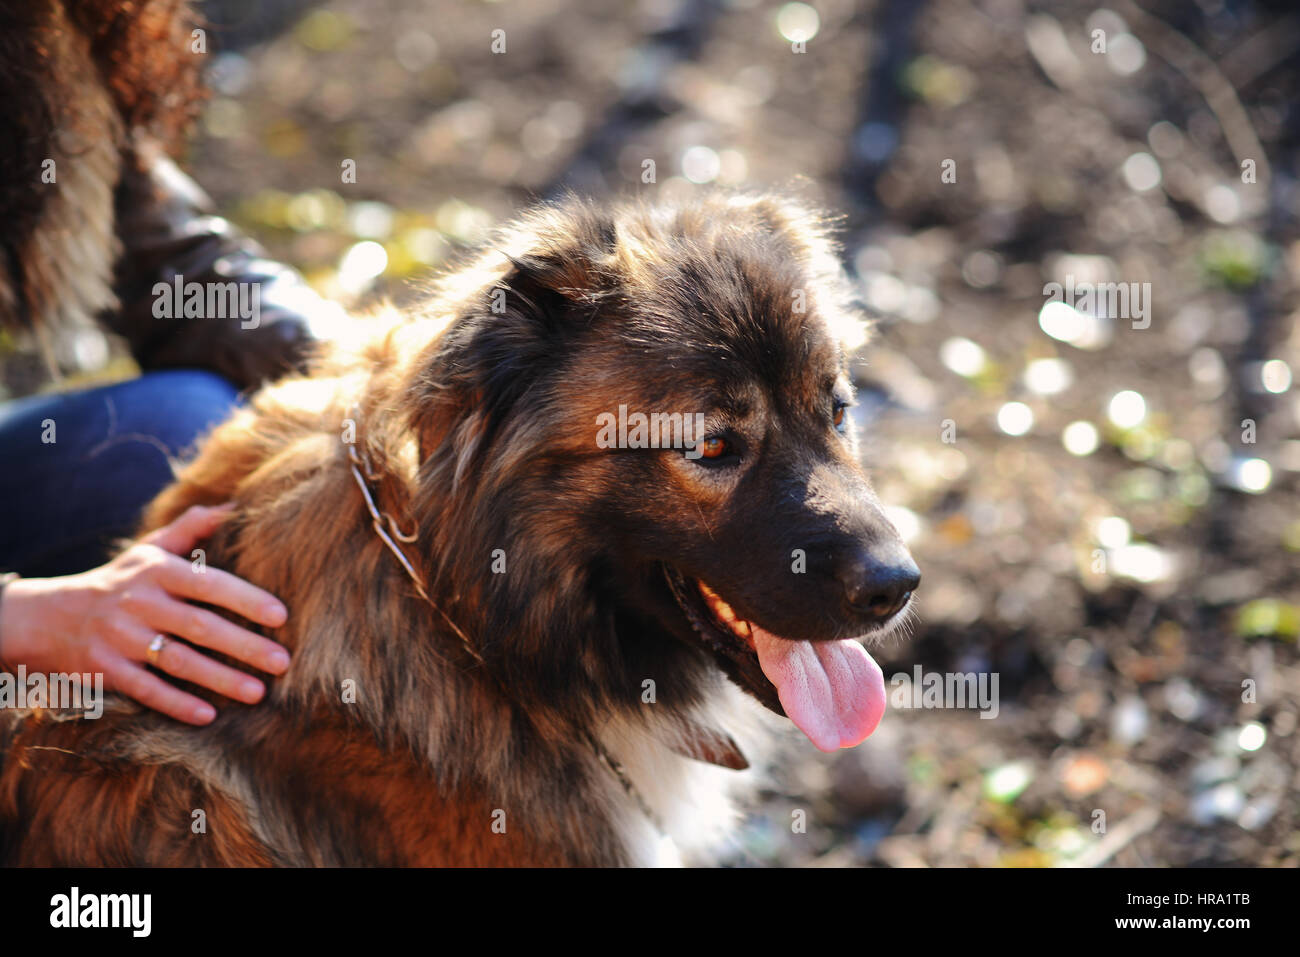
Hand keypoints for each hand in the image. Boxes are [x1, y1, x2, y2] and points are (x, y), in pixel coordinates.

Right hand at [0, 504, 289, 724]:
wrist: (48, 617)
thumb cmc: (119, 581)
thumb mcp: (149, 550)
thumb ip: (191, 529)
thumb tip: (236, 507)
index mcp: (158, 572)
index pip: (209, 584)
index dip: (247, 599)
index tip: (281, 616)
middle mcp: (140, 603)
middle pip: (200, 626)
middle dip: (244, 646)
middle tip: (283, 662)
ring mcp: (122, 638)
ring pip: (179, 661)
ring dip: (220, 678)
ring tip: (258, 692)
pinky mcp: (107, 669)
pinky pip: (147, 690)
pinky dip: (177, 704)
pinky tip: (209, 716)